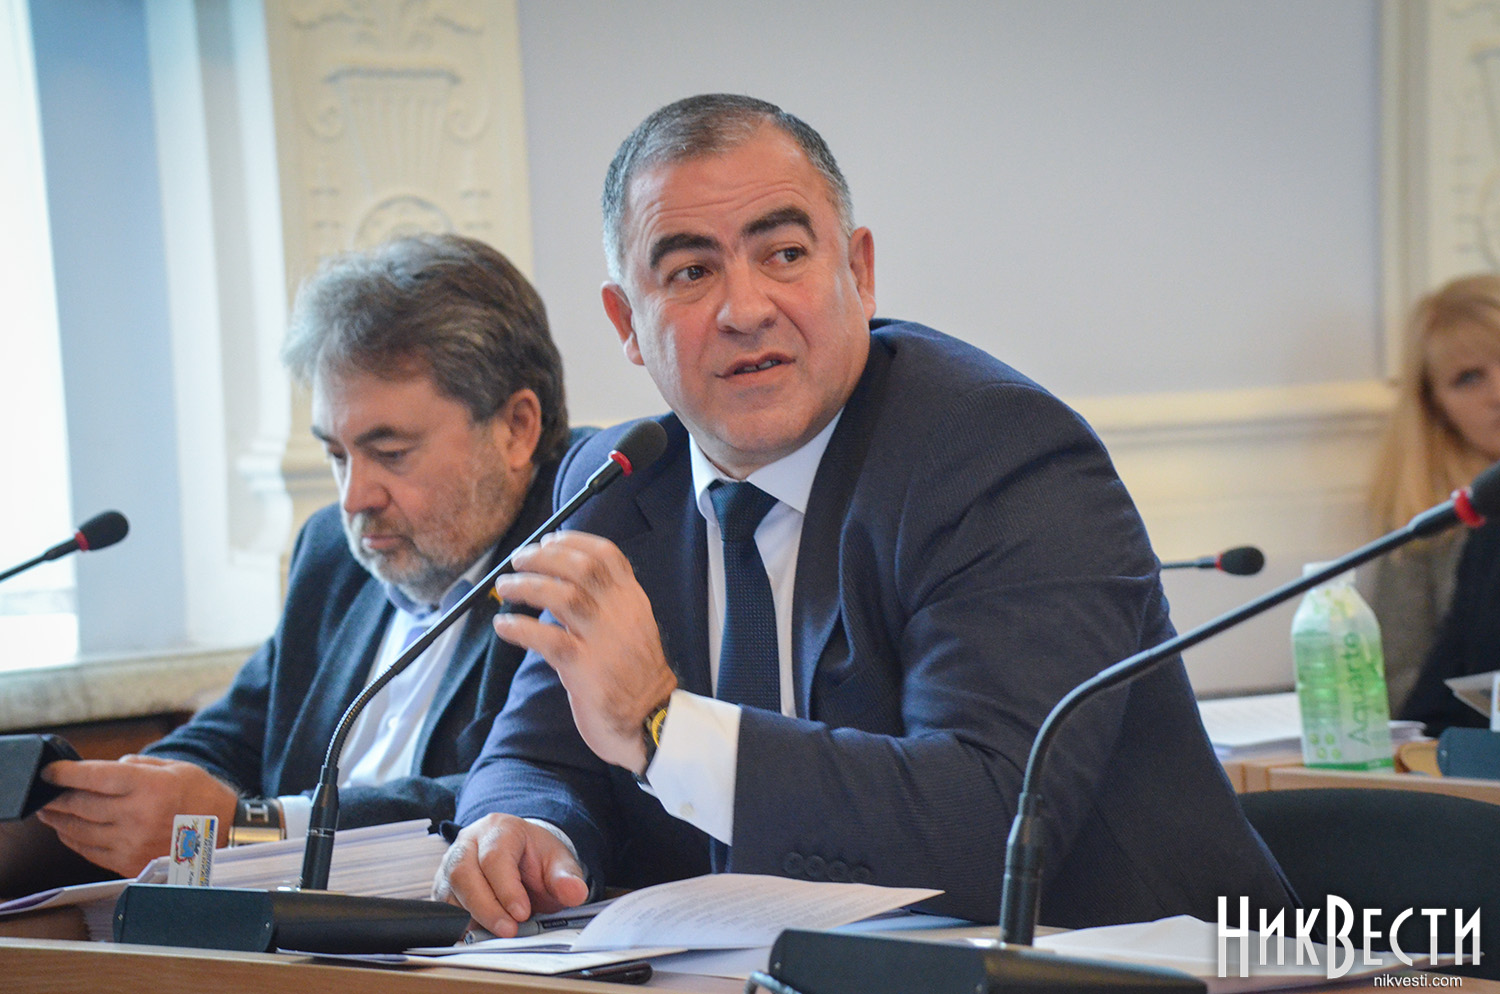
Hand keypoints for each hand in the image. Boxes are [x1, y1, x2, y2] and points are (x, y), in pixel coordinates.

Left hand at [35, 755, 238, 876]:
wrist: (226, 835)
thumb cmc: (203, 798)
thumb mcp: (177, 769)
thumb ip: (138, 765)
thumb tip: (105, 769)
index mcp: (150, 787)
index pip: (95, 777)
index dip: (66, 773)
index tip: (50, 771)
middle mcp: (137, 816)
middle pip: (81, 805)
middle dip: (57, 797)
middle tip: (46, 792)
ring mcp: (131, 843)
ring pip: (80, 830)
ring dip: (60, 820)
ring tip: (50, 811)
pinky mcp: (129, 863)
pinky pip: (90, 851)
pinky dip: (74, 840)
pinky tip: (69, 831)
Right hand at [433, 814, 588, 935]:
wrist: (522, 857)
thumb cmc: (536, 858)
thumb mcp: (558, 862)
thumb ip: (566, 877)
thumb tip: (575, 892)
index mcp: (499, 828)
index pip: (494, 857)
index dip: (506, 889)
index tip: (522, 913)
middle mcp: (469, 842)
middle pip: (464, 873)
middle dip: (486, 907)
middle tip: (509, 930)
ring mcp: (451, 862)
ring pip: (449, 892)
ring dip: (472, 917)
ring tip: (497, 933)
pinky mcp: (443, 885)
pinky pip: (442, 906)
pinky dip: (459, 923)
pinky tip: (480, 933)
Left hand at [491, 531, 677, 771]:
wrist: (652, 720)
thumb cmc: (634, 676)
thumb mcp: (632, 628)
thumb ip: (606, 605)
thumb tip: (561, 581)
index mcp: (633, 601)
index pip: (606, 556)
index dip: (573, 542)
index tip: (547, 540)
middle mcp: (620, 614)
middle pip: (580, 568)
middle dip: (543, 558)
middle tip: (519, 561)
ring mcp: (603, 641)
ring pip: (562, 597)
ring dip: (527, 587)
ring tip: (505, 588)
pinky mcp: (584, 669)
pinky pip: (546, 639)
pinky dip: (519, 628)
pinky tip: (504, 625)